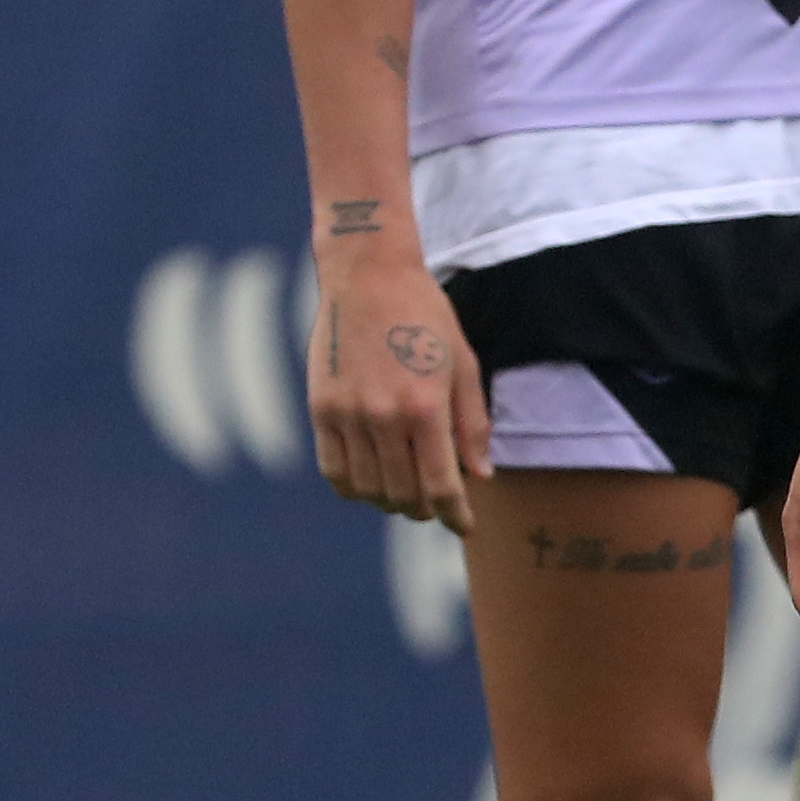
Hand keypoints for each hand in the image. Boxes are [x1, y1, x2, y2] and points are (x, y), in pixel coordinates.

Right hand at [305, 230, 489, 529]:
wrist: (367, 274)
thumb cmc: (424, 315)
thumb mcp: (463, 363)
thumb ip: (472, 423)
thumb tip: (478, 476)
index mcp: (426, 406)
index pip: (442, 486)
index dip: (456, 516)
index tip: (464, 525)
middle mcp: (384, 416)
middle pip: (403, 494)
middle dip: (424, 510)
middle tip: (434, 505)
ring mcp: (347, 414)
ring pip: (367, 489)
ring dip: (388, 502)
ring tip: (402, 494)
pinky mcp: (321, 408)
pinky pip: (333, 469)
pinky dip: (352, 487)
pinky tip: (368, 480)